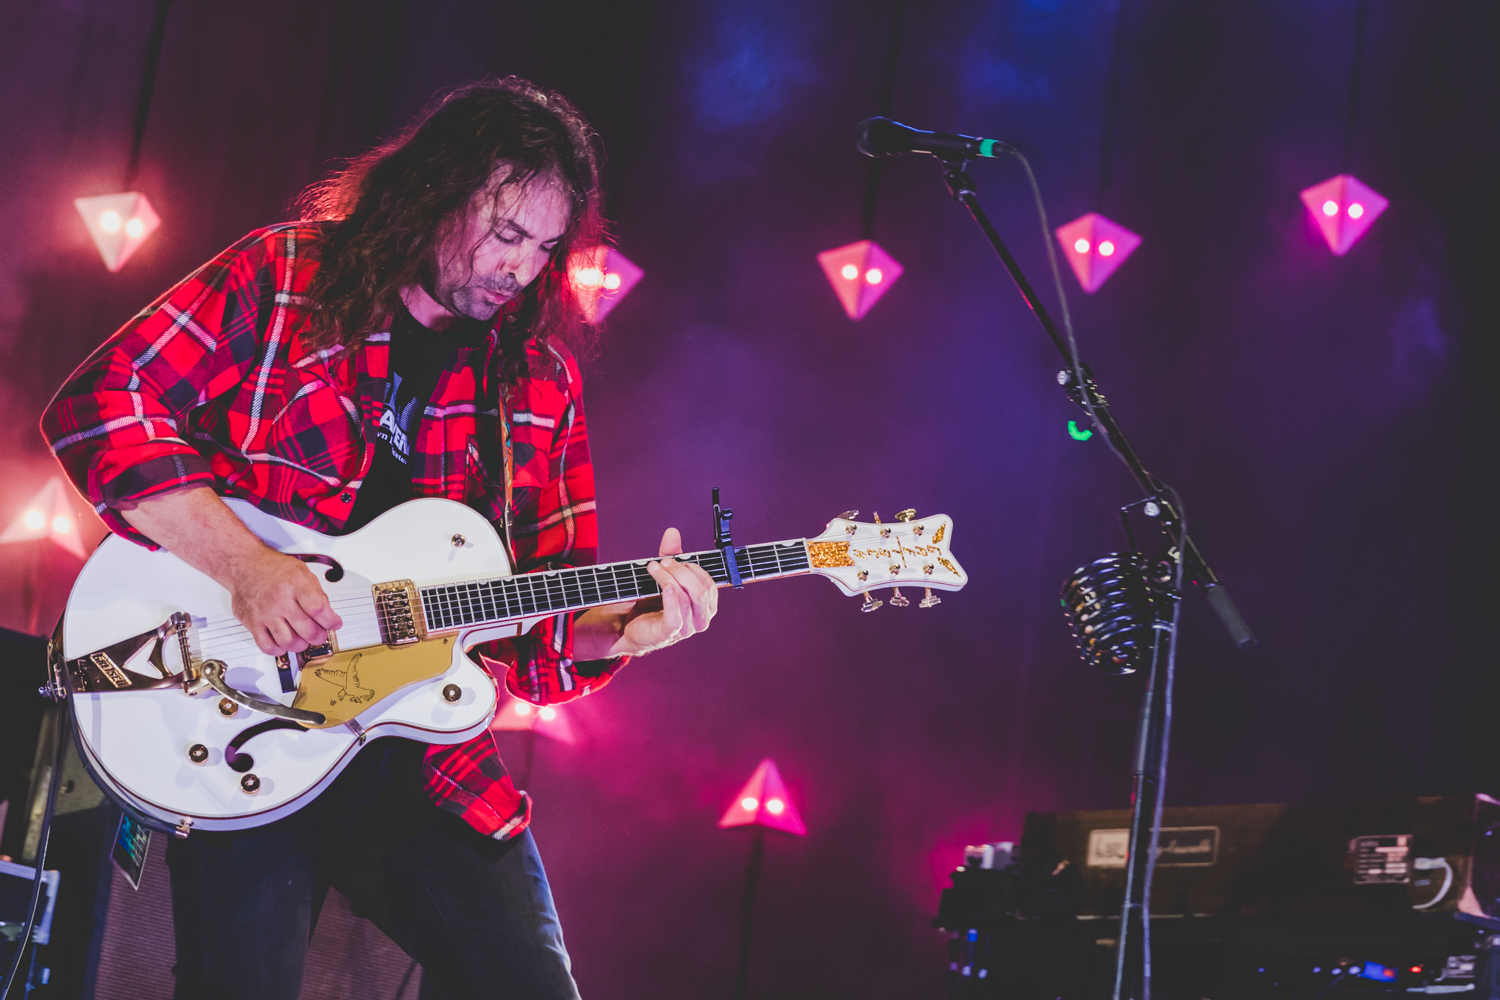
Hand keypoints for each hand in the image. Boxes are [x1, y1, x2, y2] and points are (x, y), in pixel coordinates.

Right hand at [228, 548, 343, 654]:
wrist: (245, 565)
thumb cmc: (273, 568)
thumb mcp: (302, 572)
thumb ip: (317, 593)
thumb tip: (328, 614)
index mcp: (295, 584)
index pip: (318, 609)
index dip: (331, 621)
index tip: (335, 624)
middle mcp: (279, 599)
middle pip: (306, 629)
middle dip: (319, 637)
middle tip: (320, 635)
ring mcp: (265, 613)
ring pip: (288, 642)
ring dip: (301, 645)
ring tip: (303, 639)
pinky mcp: (252, 623)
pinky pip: (267, 646)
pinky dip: (279, 650)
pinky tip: (284, 643)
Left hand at [617, 527, 717, 654]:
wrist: (629, 625)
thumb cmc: (651, 602)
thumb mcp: (664, 575)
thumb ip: (671, 555)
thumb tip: (672, 532)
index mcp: (706, 605)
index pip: (709, 583)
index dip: (692, 567)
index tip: (672, 558)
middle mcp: (701, 619)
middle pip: (700, 590)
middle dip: (681, 571)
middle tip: (663, 562)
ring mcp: (686, 629)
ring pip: (685, 599)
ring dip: (668, 579)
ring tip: (653, 568)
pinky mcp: (669, 634)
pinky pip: (676, 617)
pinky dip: (671, 600)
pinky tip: (665, 587)